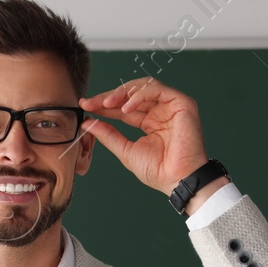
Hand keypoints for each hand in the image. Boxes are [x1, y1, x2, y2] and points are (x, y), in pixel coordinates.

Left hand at [77, 78, 216, 198]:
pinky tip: (125, 108)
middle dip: (108, 97)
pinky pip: (157, 89)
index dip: (104, 106)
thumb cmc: (158, 170)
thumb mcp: (125, 150)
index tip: (86, 106)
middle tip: (90, 102)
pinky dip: (139, 95)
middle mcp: (160, 111)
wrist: (177, 179)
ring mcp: (170, 106)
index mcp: (149, 122)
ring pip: (143, 87)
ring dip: (122, 93)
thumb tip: (88, 122)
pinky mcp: (181, 102)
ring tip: (106, 103)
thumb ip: (108, 135)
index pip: (123, 108)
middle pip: (131, 95)